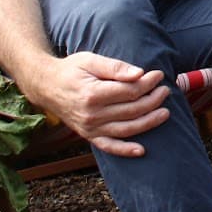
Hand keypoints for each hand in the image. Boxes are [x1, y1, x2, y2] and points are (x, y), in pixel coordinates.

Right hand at [31, 52, 169, 156]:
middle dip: (153, 100)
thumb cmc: (71, 70)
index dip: (148, 83)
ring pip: (126, 129)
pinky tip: (141, 150)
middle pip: (132, 110)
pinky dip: (125, 150)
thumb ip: (116, 67)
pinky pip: (108, 146)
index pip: (130, 91)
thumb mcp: (91, 60)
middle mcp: (91, 115)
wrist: (46, 86)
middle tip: (166, 90)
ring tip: (165, 112)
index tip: (158, 75)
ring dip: (148, 122)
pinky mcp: (88, 135)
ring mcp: (89, 128)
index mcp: (93, 94)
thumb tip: (139, 73)